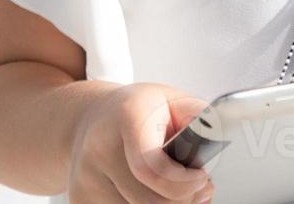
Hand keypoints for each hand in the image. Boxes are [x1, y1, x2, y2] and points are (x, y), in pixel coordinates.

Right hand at [68, 82, 213, 202]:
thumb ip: (198, 119)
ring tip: (181, 191)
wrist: (93, 118)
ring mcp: (84, 178)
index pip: (150, 167)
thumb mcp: (174, 100)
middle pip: (147, 200)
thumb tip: (214, 141)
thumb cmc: (140, 111)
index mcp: (127, 117)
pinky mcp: (79, 199)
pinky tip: (157, 196)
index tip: (202, 179)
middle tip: (201, 190)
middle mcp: (98, 149)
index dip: (182, 183)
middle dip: (184, 200)